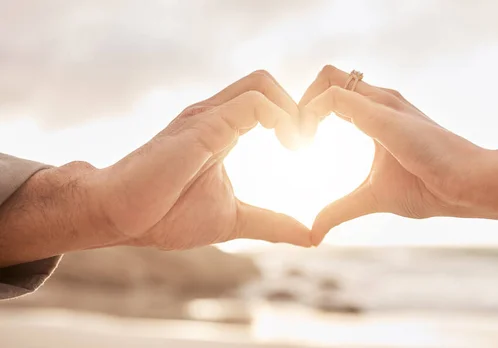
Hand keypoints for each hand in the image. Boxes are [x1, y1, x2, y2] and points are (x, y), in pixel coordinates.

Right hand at [88, 70, 310, 248]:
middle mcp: (215, 115)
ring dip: (292, 110)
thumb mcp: (233, 220)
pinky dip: (280, 118)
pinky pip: (252, 103)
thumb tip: (310, 237)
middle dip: (299, 107)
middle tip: (308, 144)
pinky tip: (287, 147)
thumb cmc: (165, 215)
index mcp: (222, 129)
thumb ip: (271, 223)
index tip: (306, 149)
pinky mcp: (203, 126)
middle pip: (265, 82)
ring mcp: (207, 117)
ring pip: (262, 83)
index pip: (265, 98)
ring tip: (299, 145)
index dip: (293, 116)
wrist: (119, 217)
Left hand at [300, 66, 487, 244]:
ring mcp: (382, 102)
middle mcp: (379, 100)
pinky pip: (335, 96)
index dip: (309, 111)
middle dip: (301, 102)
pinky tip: (306, 142)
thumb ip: (340, 209)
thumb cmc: (429, 188)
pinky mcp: (383, 112)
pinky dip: (311, 113)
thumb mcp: (371, 198)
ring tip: (297, 140)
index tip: (299, 144)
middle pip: (327, 77)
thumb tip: (314, 233)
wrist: (466, 186)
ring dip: (303, 105)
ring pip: (328, 77)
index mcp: (377, 114)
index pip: (333, 93)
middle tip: (293, 138)